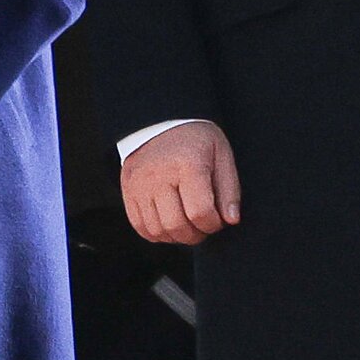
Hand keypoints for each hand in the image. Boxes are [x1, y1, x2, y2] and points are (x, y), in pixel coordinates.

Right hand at [120, 120, 240, 245]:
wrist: (160, 122)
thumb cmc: (196, 140)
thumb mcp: (222, 154)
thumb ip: (229, 189)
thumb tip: (231, 220)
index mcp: (187, 165)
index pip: (200, 212)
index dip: (213, 224)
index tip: (218, 219)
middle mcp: (159, 176)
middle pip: (176, 226)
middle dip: (196, 235)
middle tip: (203, 226)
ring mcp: (139, 186)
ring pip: (158, 231)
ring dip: (177, 237)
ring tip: (188, 224)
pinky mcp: (128, 192)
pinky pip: (141, 227)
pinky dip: (158, 234)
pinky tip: (170, 224)